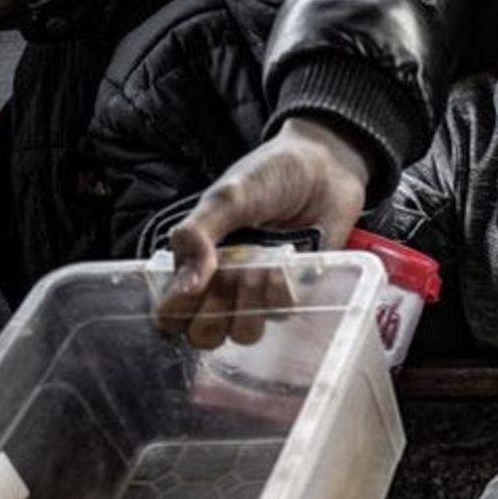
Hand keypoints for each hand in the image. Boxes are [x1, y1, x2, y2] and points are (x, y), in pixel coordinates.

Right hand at [153, 118, 370, 341]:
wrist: (326, 165)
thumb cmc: (270, 174)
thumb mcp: (224, 198)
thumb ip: (196, 236)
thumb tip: (184, 288)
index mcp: (195, 261)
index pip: (171, 313)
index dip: (176, 314)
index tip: (192, 291)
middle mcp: (223, 283)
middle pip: (205, 333)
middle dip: (215, 311)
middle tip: (228, 275)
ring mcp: (259, 291)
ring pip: (244, 332)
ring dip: (249, 301)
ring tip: (260, 262)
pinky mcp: (294, 291)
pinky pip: (280, 312)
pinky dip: (280, 288)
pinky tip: (285, 258)